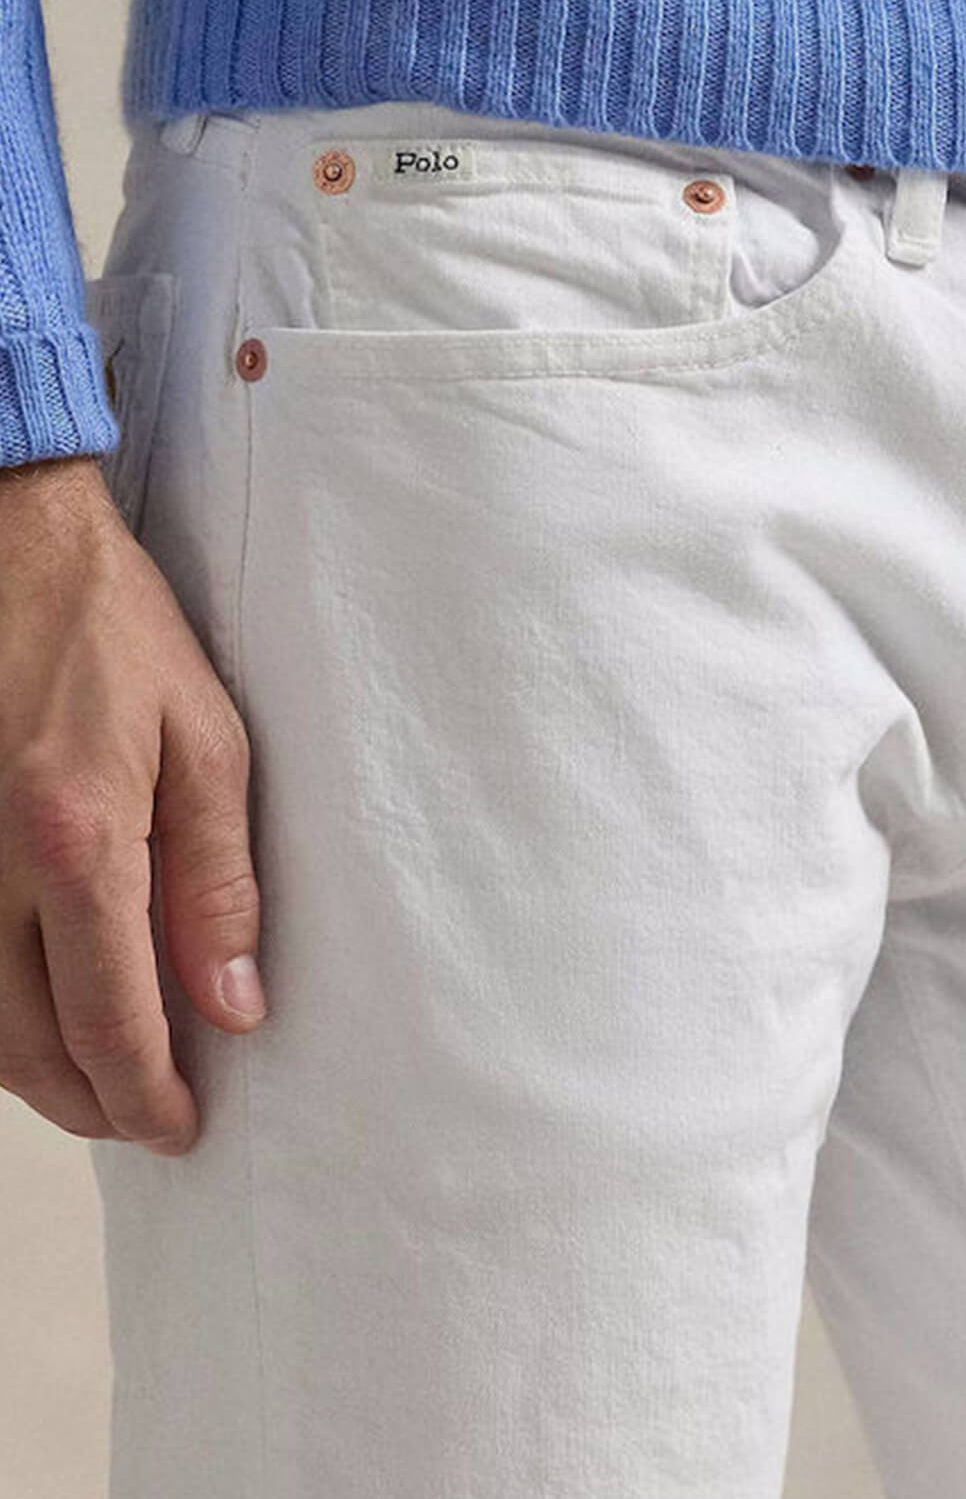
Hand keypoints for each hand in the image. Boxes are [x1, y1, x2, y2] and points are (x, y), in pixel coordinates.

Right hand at [0, 456, 266, 1155]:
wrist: (6, 546)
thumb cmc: (115, 635)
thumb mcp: (207, 744)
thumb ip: (217, 883)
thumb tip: (234, 1005)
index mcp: (75, 843)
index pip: (111, 1022)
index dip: (149, 1097)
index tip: (184, 1128)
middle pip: (29, 1048)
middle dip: (93, 1106)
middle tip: (149, 1120)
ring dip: (38, 1077)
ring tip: (104, 1086)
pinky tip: (39, 1016)